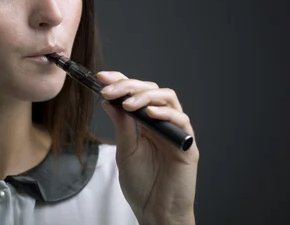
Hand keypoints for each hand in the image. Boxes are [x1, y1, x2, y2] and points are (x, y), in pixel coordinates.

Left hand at [98, 71, 198, 224]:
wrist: (156, 212)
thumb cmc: (142, 186)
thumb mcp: (125, 151)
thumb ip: (121, 126)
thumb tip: (109, 101)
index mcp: (146, 123)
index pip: (135, 94)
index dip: (121, 81)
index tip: (101, 78)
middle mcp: (162, 123)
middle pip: (151, 90)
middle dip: (128, 86)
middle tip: (109, 90)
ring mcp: (176, 132)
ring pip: (167, 98)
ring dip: (145, 96)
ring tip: (127, 103)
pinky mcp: (188, 145)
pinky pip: (181, 121)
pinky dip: (166, 113)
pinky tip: (149, 114)